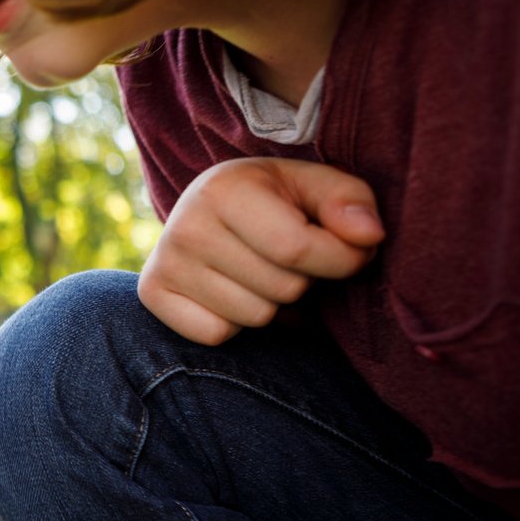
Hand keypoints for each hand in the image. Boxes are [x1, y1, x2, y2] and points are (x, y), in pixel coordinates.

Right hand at [138, 158, 384, 344]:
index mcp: (224, 189)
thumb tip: (368, 236)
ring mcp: (163, 263)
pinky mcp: (151, 294)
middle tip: (290, 258)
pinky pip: (217, 334)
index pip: (297, 249)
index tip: (351, 252)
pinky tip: (232, 291)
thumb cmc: (276, 199)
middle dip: (304, 281)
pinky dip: (235, 323)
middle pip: (282, 288)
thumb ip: (350, 203)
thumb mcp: (316, 187)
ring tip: (261, 272)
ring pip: (254, 317)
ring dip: (272, 304)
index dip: (342, 260)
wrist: (208, 207)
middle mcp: (185, 226)